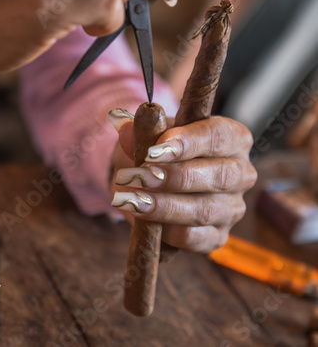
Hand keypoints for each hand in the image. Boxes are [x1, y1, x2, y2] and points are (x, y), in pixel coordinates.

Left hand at [111, 115, 256, 252]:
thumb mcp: (154, 133)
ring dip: (164, 206)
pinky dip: (168, 231)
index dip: (188, 142)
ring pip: (205, 210)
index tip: (155, 149)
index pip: (218, 136)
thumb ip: (143, 130)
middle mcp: (241, 173)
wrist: (154, 180)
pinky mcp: (217, 236)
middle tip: (140, 176)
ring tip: (132, 200)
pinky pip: (196, 238)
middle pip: (218, 175)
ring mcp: (232, 208)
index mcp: (234, 138)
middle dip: (174, 177)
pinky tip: (143, 221)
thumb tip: (125, 129)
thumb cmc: (162, 150)